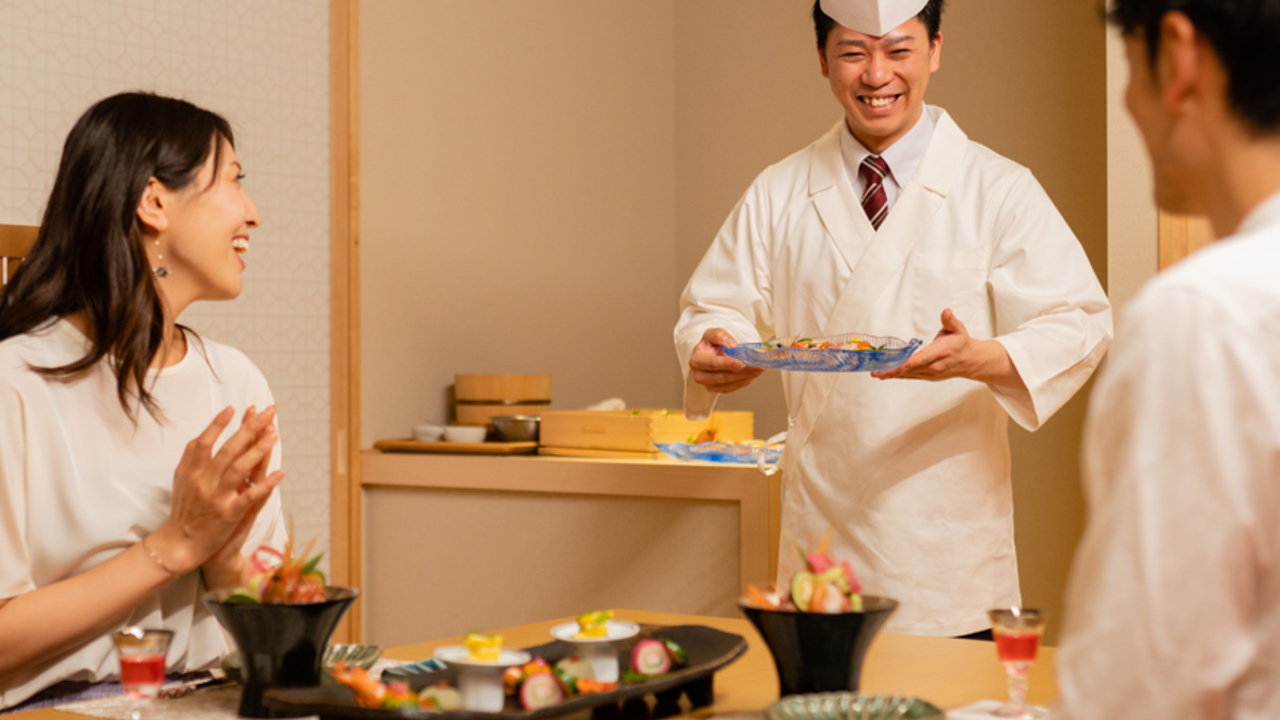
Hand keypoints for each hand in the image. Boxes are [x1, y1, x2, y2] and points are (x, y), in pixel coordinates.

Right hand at [150, 406, 284, 575]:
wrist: (179, 544)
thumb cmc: (183, 510)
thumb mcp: (181, 481)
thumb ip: (190, 459)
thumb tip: (201, 436)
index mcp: (192, 472)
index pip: (205, 442)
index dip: (218, 424)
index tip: (233, 408)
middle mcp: (204, 481)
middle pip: (228, 449)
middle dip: (249, 428)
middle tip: (267, 411)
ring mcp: (217, 497)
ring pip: (239, 469)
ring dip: (258, 450)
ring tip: (275, 435)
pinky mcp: (229, 514)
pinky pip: (250, 496)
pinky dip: (265, 484)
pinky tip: (280, 473)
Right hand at [689, 328, 764, 393]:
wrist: (708, 355)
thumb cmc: (709, 345)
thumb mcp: (711, 333)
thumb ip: (720, 335)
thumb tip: (732, 346)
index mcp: (696, 361)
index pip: (713, 364)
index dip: (728, 364)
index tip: (741, 363)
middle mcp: (700, 376)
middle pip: (724, 377)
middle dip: (743, 372)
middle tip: (757, 366)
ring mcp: (709, 385)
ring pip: (731, 384)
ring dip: (747, 377)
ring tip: (758, 369)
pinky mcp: (718, 390)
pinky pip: (734, 387)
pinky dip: (745, 381)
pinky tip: (752, 374)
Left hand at [871, 309, 1021, 387]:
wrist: (970, 360)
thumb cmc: (961, 343)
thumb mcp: (958, 328)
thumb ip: (950, 321)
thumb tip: (946, 312)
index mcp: (940, 352)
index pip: (922, 359)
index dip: (909, 363)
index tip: (897, 365)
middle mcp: (934, 366)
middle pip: (911, 369)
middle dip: (894, 370)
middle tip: (877, 371)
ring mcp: (931, 373)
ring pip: (909, 375)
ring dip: (893, 374)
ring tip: (877, 374)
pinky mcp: (928, 376)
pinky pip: (911, 376)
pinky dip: (899, 376)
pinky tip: (887, 375)